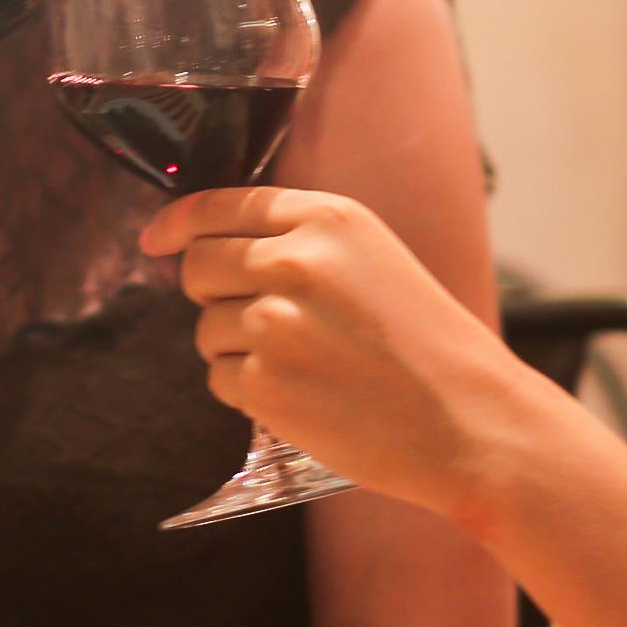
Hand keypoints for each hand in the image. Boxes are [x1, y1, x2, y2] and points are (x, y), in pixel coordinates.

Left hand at [143, 187, 560, 519]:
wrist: (468, 420)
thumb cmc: (427, 345)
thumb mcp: (373, 259)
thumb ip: (301, 242)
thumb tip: (207, 246)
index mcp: (327, 219)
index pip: (220, 205)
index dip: (177, 223)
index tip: (157, 239)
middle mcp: (294, 262)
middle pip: (198, 265)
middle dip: (210, 292)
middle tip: (255, 319)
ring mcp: (274, 323)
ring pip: (205, 328)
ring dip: (235, 348)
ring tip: (304, 365)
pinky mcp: (264, 384)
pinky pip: (219, 379)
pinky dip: (248, 392)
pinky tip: (303, 396)